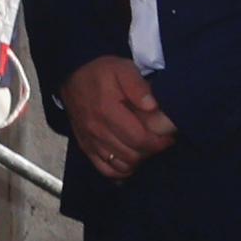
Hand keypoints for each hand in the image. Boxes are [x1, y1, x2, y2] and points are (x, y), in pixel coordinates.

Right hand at [63, 54, 175, 183]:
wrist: (72, 74)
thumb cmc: (101, 71)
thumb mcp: (122, 68)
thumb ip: (138, 86)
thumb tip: (152, 107)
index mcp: (108, 111)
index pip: (139, 139)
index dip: (158, 143)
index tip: (168, 138)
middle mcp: (97, 130)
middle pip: (131, 155)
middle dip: (150, 152)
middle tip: (160, 142)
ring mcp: (90, 141)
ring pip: (119, 165)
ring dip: (137, 161)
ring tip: (145, 149)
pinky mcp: (85, 146)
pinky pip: (104, 169)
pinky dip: (119, 171)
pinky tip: (130, 163)